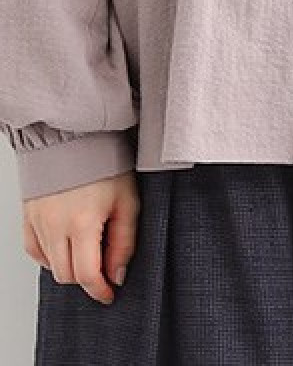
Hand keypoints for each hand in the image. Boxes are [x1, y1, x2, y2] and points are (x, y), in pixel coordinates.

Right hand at [23, 171, 139, 305]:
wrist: (75, 136)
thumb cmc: (104, 162)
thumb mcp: (128, 200)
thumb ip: (124, 241)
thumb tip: (116, 273)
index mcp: (82, 223)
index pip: (86, 275)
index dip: (99, 290)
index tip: (109, 293)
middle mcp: (54, 226)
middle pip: (66, 275)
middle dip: (87, 278)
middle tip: (103, 268)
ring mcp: (38, 223)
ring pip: (50, 266)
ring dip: (69, 266)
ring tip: (88, 250)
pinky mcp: (28, 218)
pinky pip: (35, 251)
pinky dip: (50, 256)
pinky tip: (66, 246)